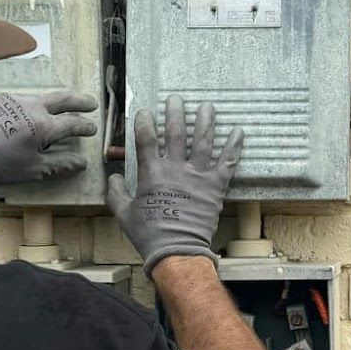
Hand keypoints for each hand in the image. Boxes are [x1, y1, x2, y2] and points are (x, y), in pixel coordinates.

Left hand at [0, 88, 97, 186]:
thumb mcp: (32, 169)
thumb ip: (60, 164)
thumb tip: (80, 162)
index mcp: (44, 125)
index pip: (73, 123)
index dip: (85, 127)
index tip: (92, 128)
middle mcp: (33, 106)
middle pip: (63, 99)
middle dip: (79, 101)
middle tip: (91, 103)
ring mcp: (14, 98)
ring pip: (41, 97)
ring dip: (54, 102)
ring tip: (61, 107)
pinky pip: (19, 99)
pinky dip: (29, 105)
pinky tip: (27, 113)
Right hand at [107, 95, 242, 277]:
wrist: (177, 251)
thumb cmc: (148, 234)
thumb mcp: (123, 213)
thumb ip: (115, 192)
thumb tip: (112, 177)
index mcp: (151, 174)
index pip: (146, 140)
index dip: (144, 123)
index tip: (144, 112)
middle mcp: (175, 169)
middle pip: (176, 133)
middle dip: (175, 112)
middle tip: (176, 99)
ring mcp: (197, 176)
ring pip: (203, 141)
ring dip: (205, 121)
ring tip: (207, 105)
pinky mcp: (215, 187)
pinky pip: (227, 162)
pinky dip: (234, 146)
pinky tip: (239, 131)